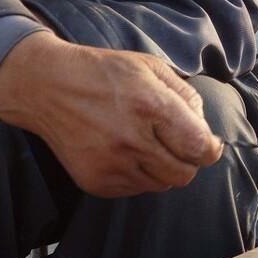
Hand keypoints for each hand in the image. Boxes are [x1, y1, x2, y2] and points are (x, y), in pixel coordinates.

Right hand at [0, 32, 222, 197]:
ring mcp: (111, 165)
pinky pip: (135, 190)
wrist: (46, 88)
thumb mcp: (149, 67)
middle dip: (188, 161)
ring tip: (147, 144)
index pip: (199, 148)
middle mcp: (132, 141)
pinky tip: (126, 152)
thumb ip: (185, 95)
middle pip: (184, 174)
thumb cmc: (103, 73)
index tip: (209, 145)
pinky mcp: (95, 182)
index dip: (211, 149)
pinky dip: (139, 176)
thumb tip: (205, 129)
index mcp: (150, 106)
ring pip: (161, 185)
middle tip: (177, 144)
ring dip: (163, 169)